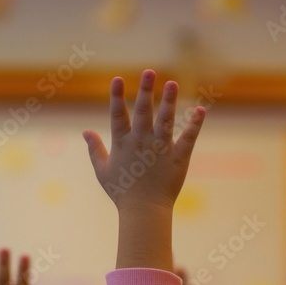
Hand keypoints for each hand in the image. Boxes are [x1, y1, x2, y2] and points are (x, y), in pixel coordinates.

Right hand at [83, 70, 204, 211]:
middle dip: (145, 91)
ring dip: (169, 101)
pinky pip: (187, 138)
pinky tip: (200, 110)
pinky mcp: (178, 158)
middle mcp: (141, 142)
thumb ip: (94, 149)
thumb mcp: (102, 171)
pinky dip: (194, 125)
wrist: (144, 212)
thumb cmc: (122, 192)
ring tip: (172, 83)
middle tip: (149, 72)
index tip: (117, 79)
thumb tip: (85, 131)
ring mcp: (160, 149)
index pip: (117, 115)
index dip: (116, 97)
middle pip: (142, 112)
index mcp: (123, 144)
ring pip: (165, 121)